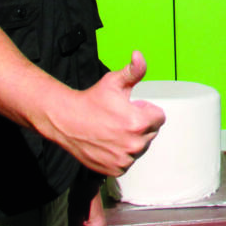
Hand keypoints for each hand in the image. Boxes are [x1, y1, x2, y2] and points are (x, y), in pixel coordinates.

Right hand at [48, 50, 165, 175]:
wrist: (66, 121)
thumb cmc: (91, 101)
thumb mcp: (114, 82)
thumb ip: (134, 70)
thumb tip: (140, 56)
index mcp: (139, 123)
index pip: (159, 118)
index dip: (146, 110)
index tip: (132, 107)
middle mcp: (134, 144)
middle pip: (151, 133)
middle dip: (140, 124)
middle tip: (120, 117)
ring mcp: (124, 160)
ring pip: (140, 148)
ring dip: (132, 140)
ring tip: (113, 130)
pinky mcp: (115, 170)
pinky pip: (128, 161)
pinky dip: (121, 154)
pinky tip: (108, 143)